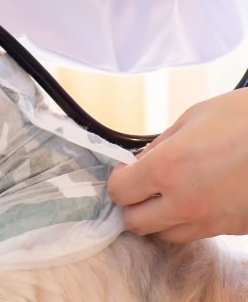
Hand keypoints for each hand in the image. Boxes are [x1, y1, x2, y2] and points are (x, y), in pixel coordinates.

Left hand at [107, 88, 247, 242]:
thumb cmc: (244, 117)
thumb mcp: (192, 118)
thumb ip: (160, 144)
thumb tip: (142, 161)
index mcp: (167, 169)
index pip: (119, 192)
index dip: (117, 180)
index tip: (124, 170)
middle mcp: (186, 202)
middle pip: (136, 223)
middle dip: (132, 205)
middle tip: (140, 185)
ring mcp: (212, 220)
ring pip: (167, 234)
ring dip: (160, 216)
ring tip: (169, 192)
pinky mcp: (234, 228)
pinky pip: (199, 233)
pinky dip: (189, 220)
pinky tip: (198, 196)